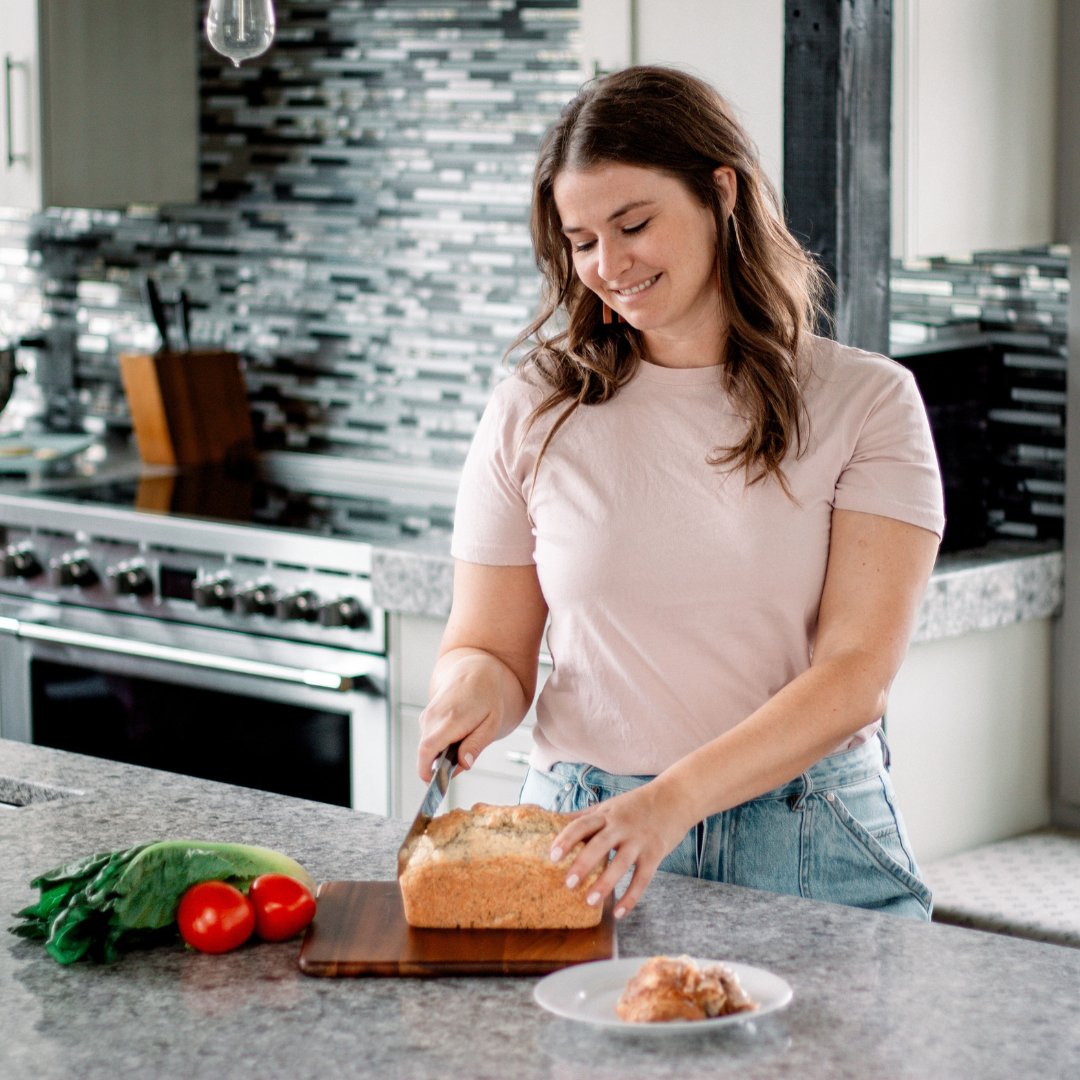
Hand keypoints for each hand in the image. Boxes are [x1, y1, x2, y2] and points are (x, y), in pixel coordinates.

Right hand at [416, 652, 513, 779]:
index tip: (433, 784)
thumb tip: (463, 765)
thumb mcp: (491, 723)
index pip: (427, 750)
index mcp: (451, 719)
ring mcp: (428, 715)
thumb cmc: (488, 697)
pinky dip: (440, 743)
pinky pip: (428, 737)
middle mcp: (434, 716)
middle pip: (425, 752)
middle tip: (460, 762)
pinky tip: (457, 735)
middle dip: (438, 765)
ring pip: (427, 745)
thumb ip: (476, 745)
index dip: (425, 770)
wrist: (476, 670)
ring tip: (464, 741)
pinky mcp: (426, 715)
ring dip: (440, 753)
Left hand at [549, 780, 694, 919]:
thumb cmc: (636, 805)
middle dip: (583, 863)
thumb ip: (584, 817)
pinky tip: (619, 913)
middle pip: (600, 844)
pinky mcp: (655, 853)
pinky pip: (643, 878)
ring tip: (590, 901)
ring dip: (606, 883)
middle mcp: (622, 826)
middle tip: (568, 883)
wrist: (674, 798)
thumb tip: (552, 821)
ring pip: (622, 863)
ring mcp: (639, 840)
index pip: (583, 824)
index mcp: (607, 815)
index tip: (552, 855)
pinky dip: (631, 897)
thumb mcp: (609, 806)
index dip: (567, 839)